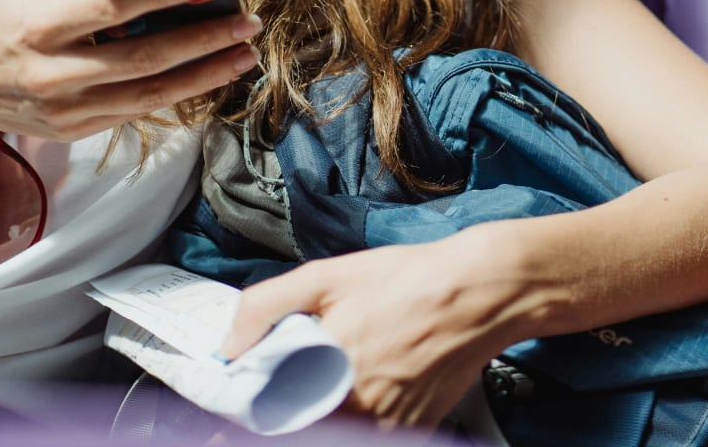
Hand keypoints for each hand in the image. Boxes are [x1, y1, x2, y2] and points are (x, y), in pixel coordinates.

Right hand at [0, 0, 260, 139]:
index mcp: (37, 27)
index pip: (110, 9)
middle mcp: (53, 74)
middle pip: (142, 58)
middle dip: (202, 40)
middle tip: (246, 22)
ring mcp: (66, 110)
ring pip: (148, 95)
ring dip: (204, 75)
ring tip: (244, 54)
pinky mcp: (75, 130)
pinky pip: (136, 113)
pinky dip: (178, 95)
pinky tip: (209, 75)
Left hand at [220, 230, 524, 427]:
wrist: (479, 292)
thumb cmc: (409, 280)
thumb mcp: (326, 276)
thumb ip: (265, 307)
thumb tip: (228, 345)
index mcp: (323, 373)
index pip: (266, 420)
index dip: (246, 420)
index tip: (233, 416)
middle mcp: (354, 408)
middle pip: (301, 429)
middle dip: (287, 414)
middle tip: (288, 390)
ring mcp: (387, 425)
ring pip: (337, 433)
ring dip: (323, 417)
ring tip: (337, 380)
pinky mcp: (412, 429)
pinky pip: (372, 435)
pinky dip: (359, 421)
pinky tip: (371, 383)